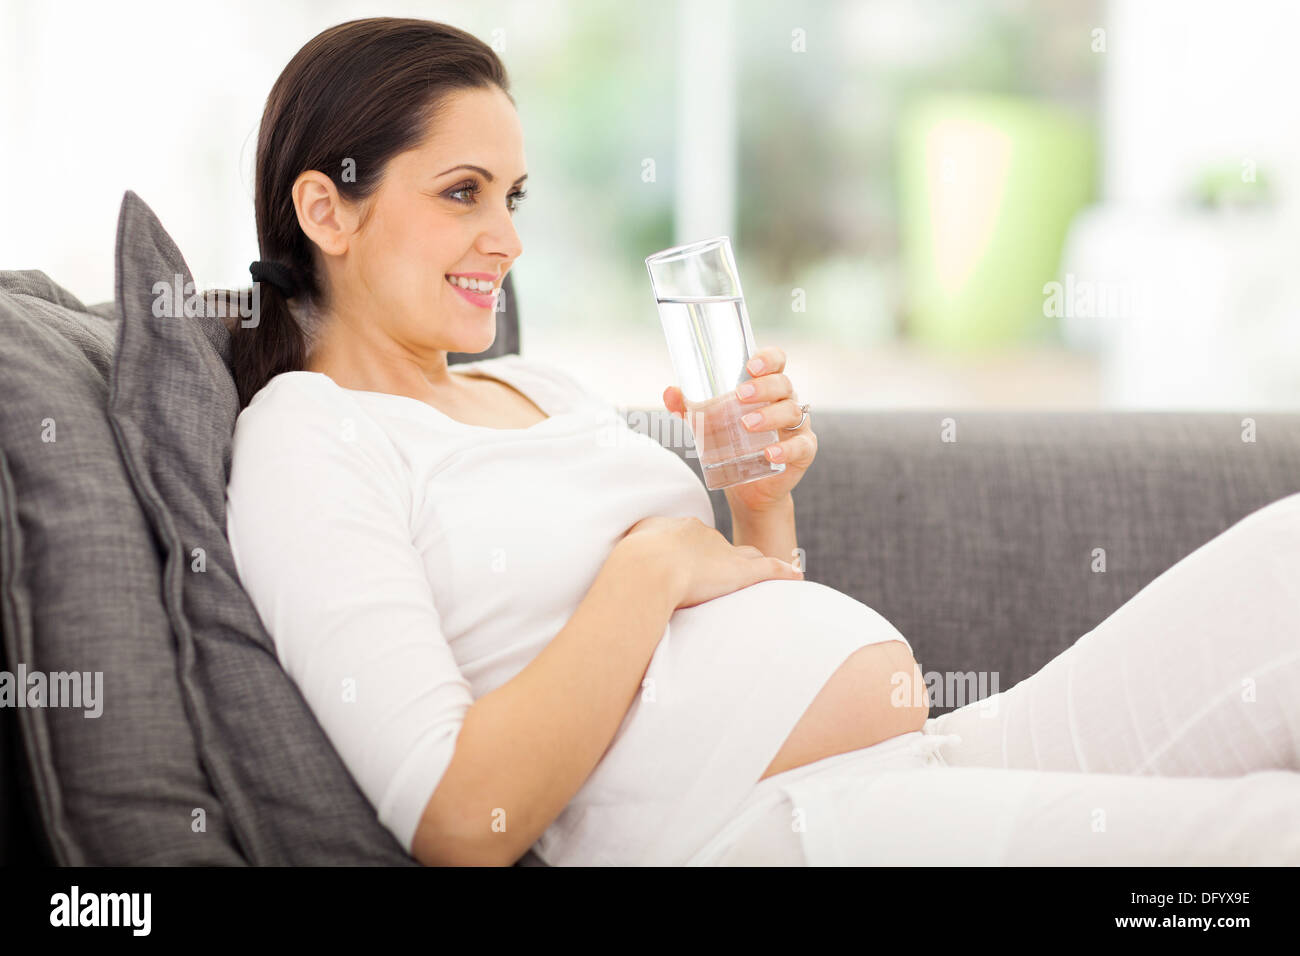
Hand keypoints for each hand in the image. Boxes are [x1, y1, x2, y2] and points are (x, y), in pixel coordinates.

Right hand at [618, 515, 803, 609]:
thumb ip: (639, 543)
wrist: (647, 568)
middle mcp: (706, 536)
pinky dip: (784, 572)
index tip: (693, 561)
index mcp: (681, 529)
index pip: (696, 538)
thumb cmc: (633, 561)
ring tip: (765, 573)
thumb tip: (634, 552)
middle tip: (723, 571)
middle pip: (722, 546)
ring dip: (755, 564)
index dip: (697, 550)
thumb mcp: (632, 544)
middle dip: (725, 557)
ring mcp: (725, 552)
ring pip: (749, 555)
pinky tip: (796, 577)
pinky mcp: (741, 571)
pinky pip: (770, 569)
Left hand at [662, 345, 816, 513]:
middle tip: (740, 396)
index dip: (768, 358)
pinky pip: (800, 447)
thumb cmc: (732, 444)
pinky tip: (769, 454)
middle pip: (783, 384)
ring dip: (769, 416)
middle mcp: (786, 401)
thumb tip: (669, 392)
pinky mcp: (802, 452)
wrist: (749, 487)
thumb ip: (689, 408)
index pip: (777, 362)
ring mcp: (797, 427)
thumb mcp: (709, 424)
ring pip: (791, 412)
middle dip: (763, 387)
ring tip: (746, 425)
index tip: (750, 365)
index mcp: (767, 387)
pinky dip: (786, 449)